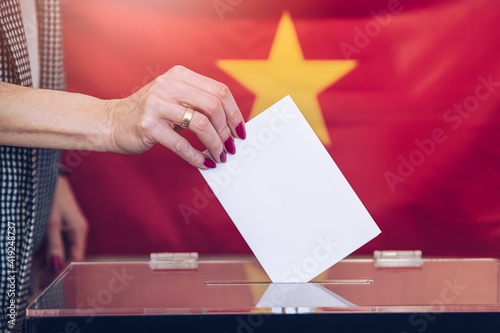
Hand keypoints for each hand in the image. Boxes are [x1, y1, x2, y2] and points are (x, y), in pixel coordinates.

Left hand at [33, 176, 88, 289]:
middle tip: (42, 286)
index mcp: (79, 231)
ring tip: (36, 278)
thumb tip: (55, 266)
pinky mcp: (57, 225)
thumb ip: (53, 245)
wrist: (47, 176)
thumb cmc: (52, 196)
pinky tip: (35, 262)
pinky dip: (45, 253)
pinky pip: (53, 243)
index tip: (54, 286)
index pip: (75, 259)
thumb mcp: (51, 222)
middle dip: (55, 271)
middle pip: (67, 257)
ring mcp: (66, 229)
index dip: (66, 273)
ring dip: (48, 263)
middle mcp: (75, 232)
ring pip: (59, 251)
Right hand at [106, 65, 245, 167]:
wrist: (112, 121)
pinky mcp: (148, 126)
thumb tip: (232, 125)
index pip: (219, 91)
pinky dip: (197, 157)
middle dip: (226, 130)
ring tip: (219, 156)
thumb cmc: (151, 113)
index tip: (240, 131)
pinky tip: (204, 163)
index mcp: (180, 75)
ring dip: (215, 145)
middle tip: (230, 146)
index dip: (235, 113)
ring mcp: (156, 104)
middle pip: (213, 106)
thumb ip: (199, 102)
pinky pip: (181, 144)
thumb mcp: (175, 98)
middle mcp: (168, 85)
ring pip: (201, 125)